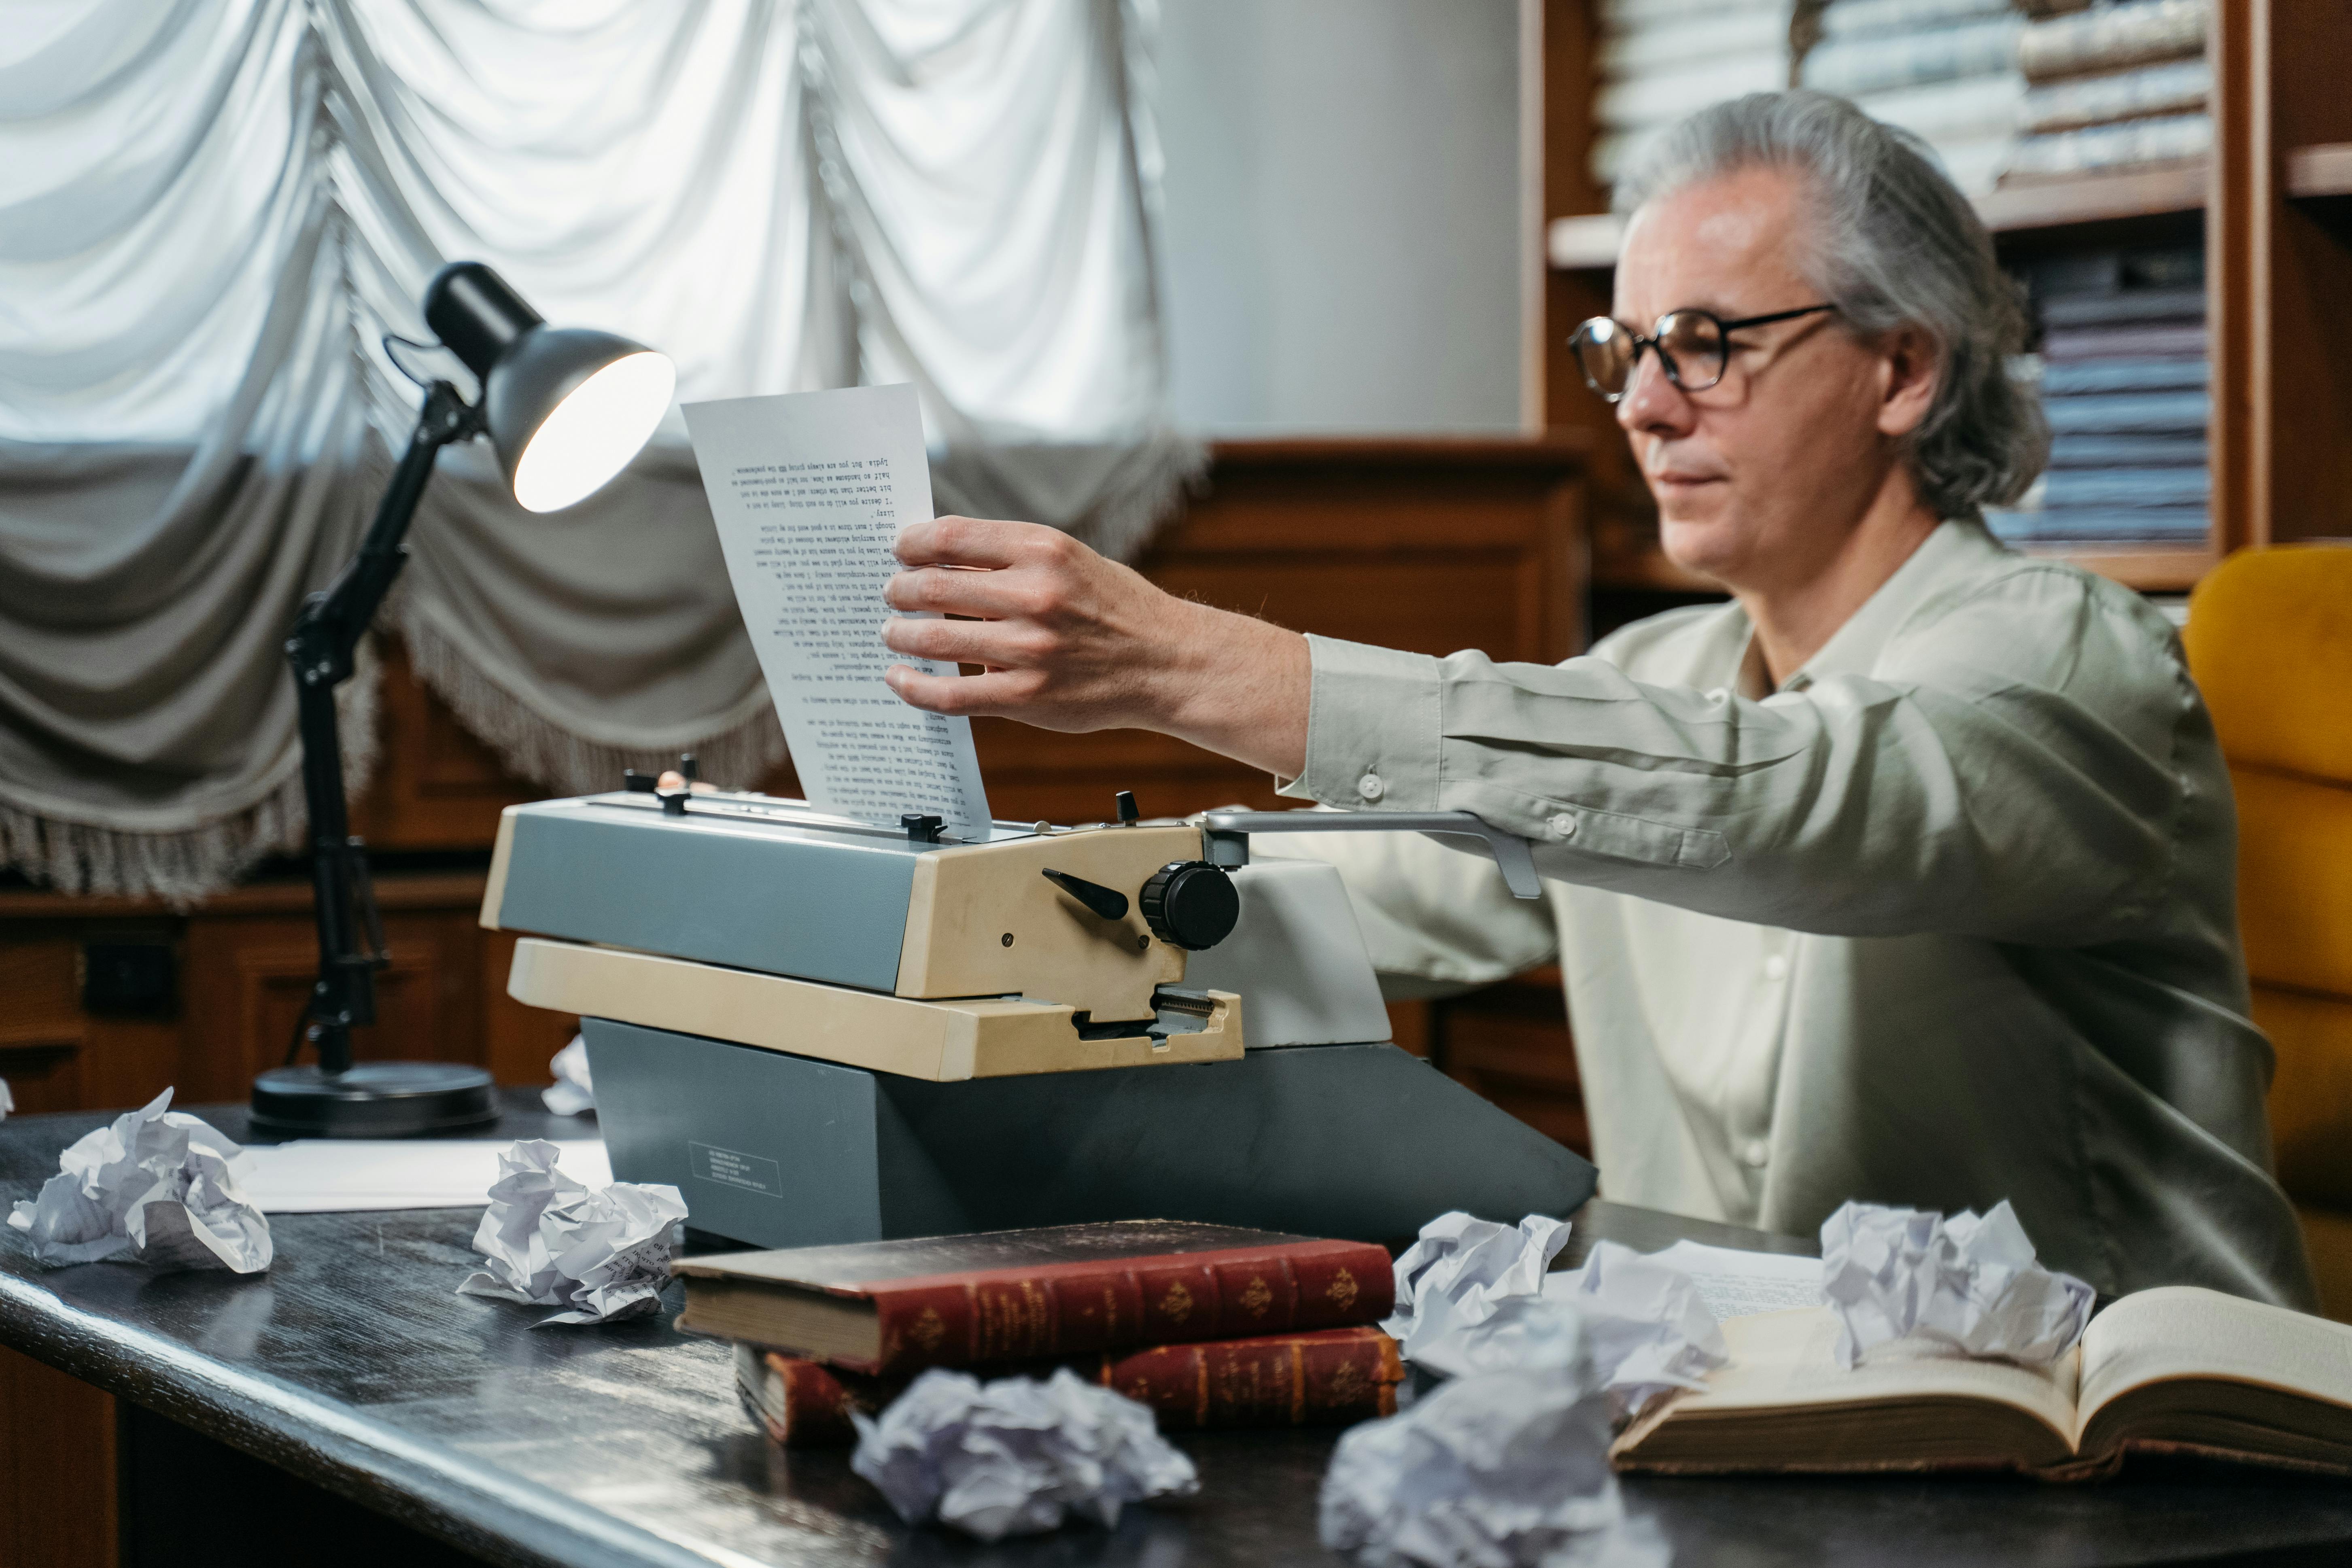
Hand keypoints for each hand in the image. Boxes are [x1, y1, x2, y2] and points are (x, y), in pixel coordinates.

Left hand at [882, 516, 1309, 777]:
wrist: (1168, 662)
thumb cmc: (1116, 608)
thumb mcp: (1071, 560)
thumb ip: (1011, 558)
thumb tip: (942, 559)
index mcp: (1045, 550)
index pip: (953, 537)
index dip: (912, 544)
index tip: (900, 551)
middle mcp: (1036, 595)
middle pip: (935, 586)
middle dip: (899, 590)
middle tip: (890, 594)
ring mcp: (1031, 648)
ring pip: (936, 639)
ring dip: (901, 635)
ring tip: (891, 633)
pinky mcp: (1028, 695)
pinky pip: (951, 694)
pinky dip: (915, 687)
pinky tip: (901, 679)